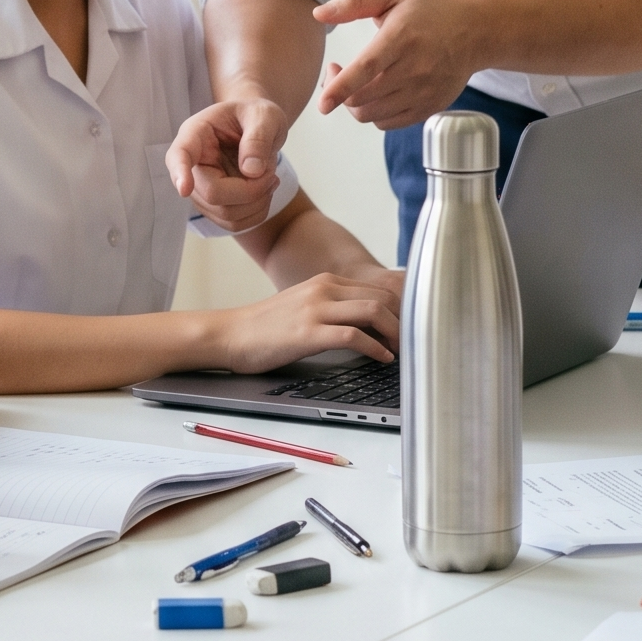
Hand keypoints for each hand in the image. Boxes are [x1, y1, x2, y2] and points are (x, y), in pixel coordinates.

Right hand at [166, 99, 285, 233]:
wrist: (257, 127)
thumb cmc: (256, 116)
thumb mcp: (265, 115)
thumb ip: (259, 137)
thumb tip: (251, 170)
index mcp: (196, 133)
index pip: (180, 154)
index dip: (180, 172)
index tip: (184, 188)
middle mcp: (192, 164)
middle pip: (211, 193)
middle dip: (250, 190)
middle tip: (272, 173)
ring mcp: (199, 188)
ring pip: (224, 214)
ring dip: (257, 203)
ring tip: (271, 178)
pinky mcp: (213, 206)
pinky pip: (234, 224)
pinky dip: (257, 213)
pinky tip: (265, 191)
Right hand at [217, 267, 403, 372]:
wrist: (230, 334)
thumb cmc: (265, 327)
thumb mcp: (303, 307)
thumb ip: (333, 309)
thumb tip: (367, 325)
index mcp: (324, 281)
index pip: (377, 289)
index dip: (400, 311)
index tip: (408, 330)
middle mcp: (323, 289)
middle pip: (381, 297)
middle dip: (404, 320)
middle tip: (410, 343)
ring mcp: (315, 309)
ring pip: (373, 311)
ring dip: (394, 333)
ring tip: (400, 351)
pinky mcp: (308, 332)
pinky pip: (353, 336)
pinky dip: (375, 348)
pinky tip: (382, 359)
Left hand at [314, 0, 478, 130]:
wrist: (474, 30)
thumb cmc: (427, 10)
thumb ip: (353, 2)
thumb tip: (318, 14)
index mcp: (401, 38)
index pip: (366, 69)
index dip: (341, 88)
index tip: (323, 102)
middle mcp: (414, 69)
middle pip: (364, 99)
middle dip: (338, 92)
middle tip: (335, 72)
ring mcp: (424, 92)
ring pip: (373, 115)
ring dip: (353, 104)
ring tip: (353, 83)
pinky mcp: (429, 107)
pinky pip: (388, 123)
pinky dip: (373, 113)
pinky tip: (373, 93)